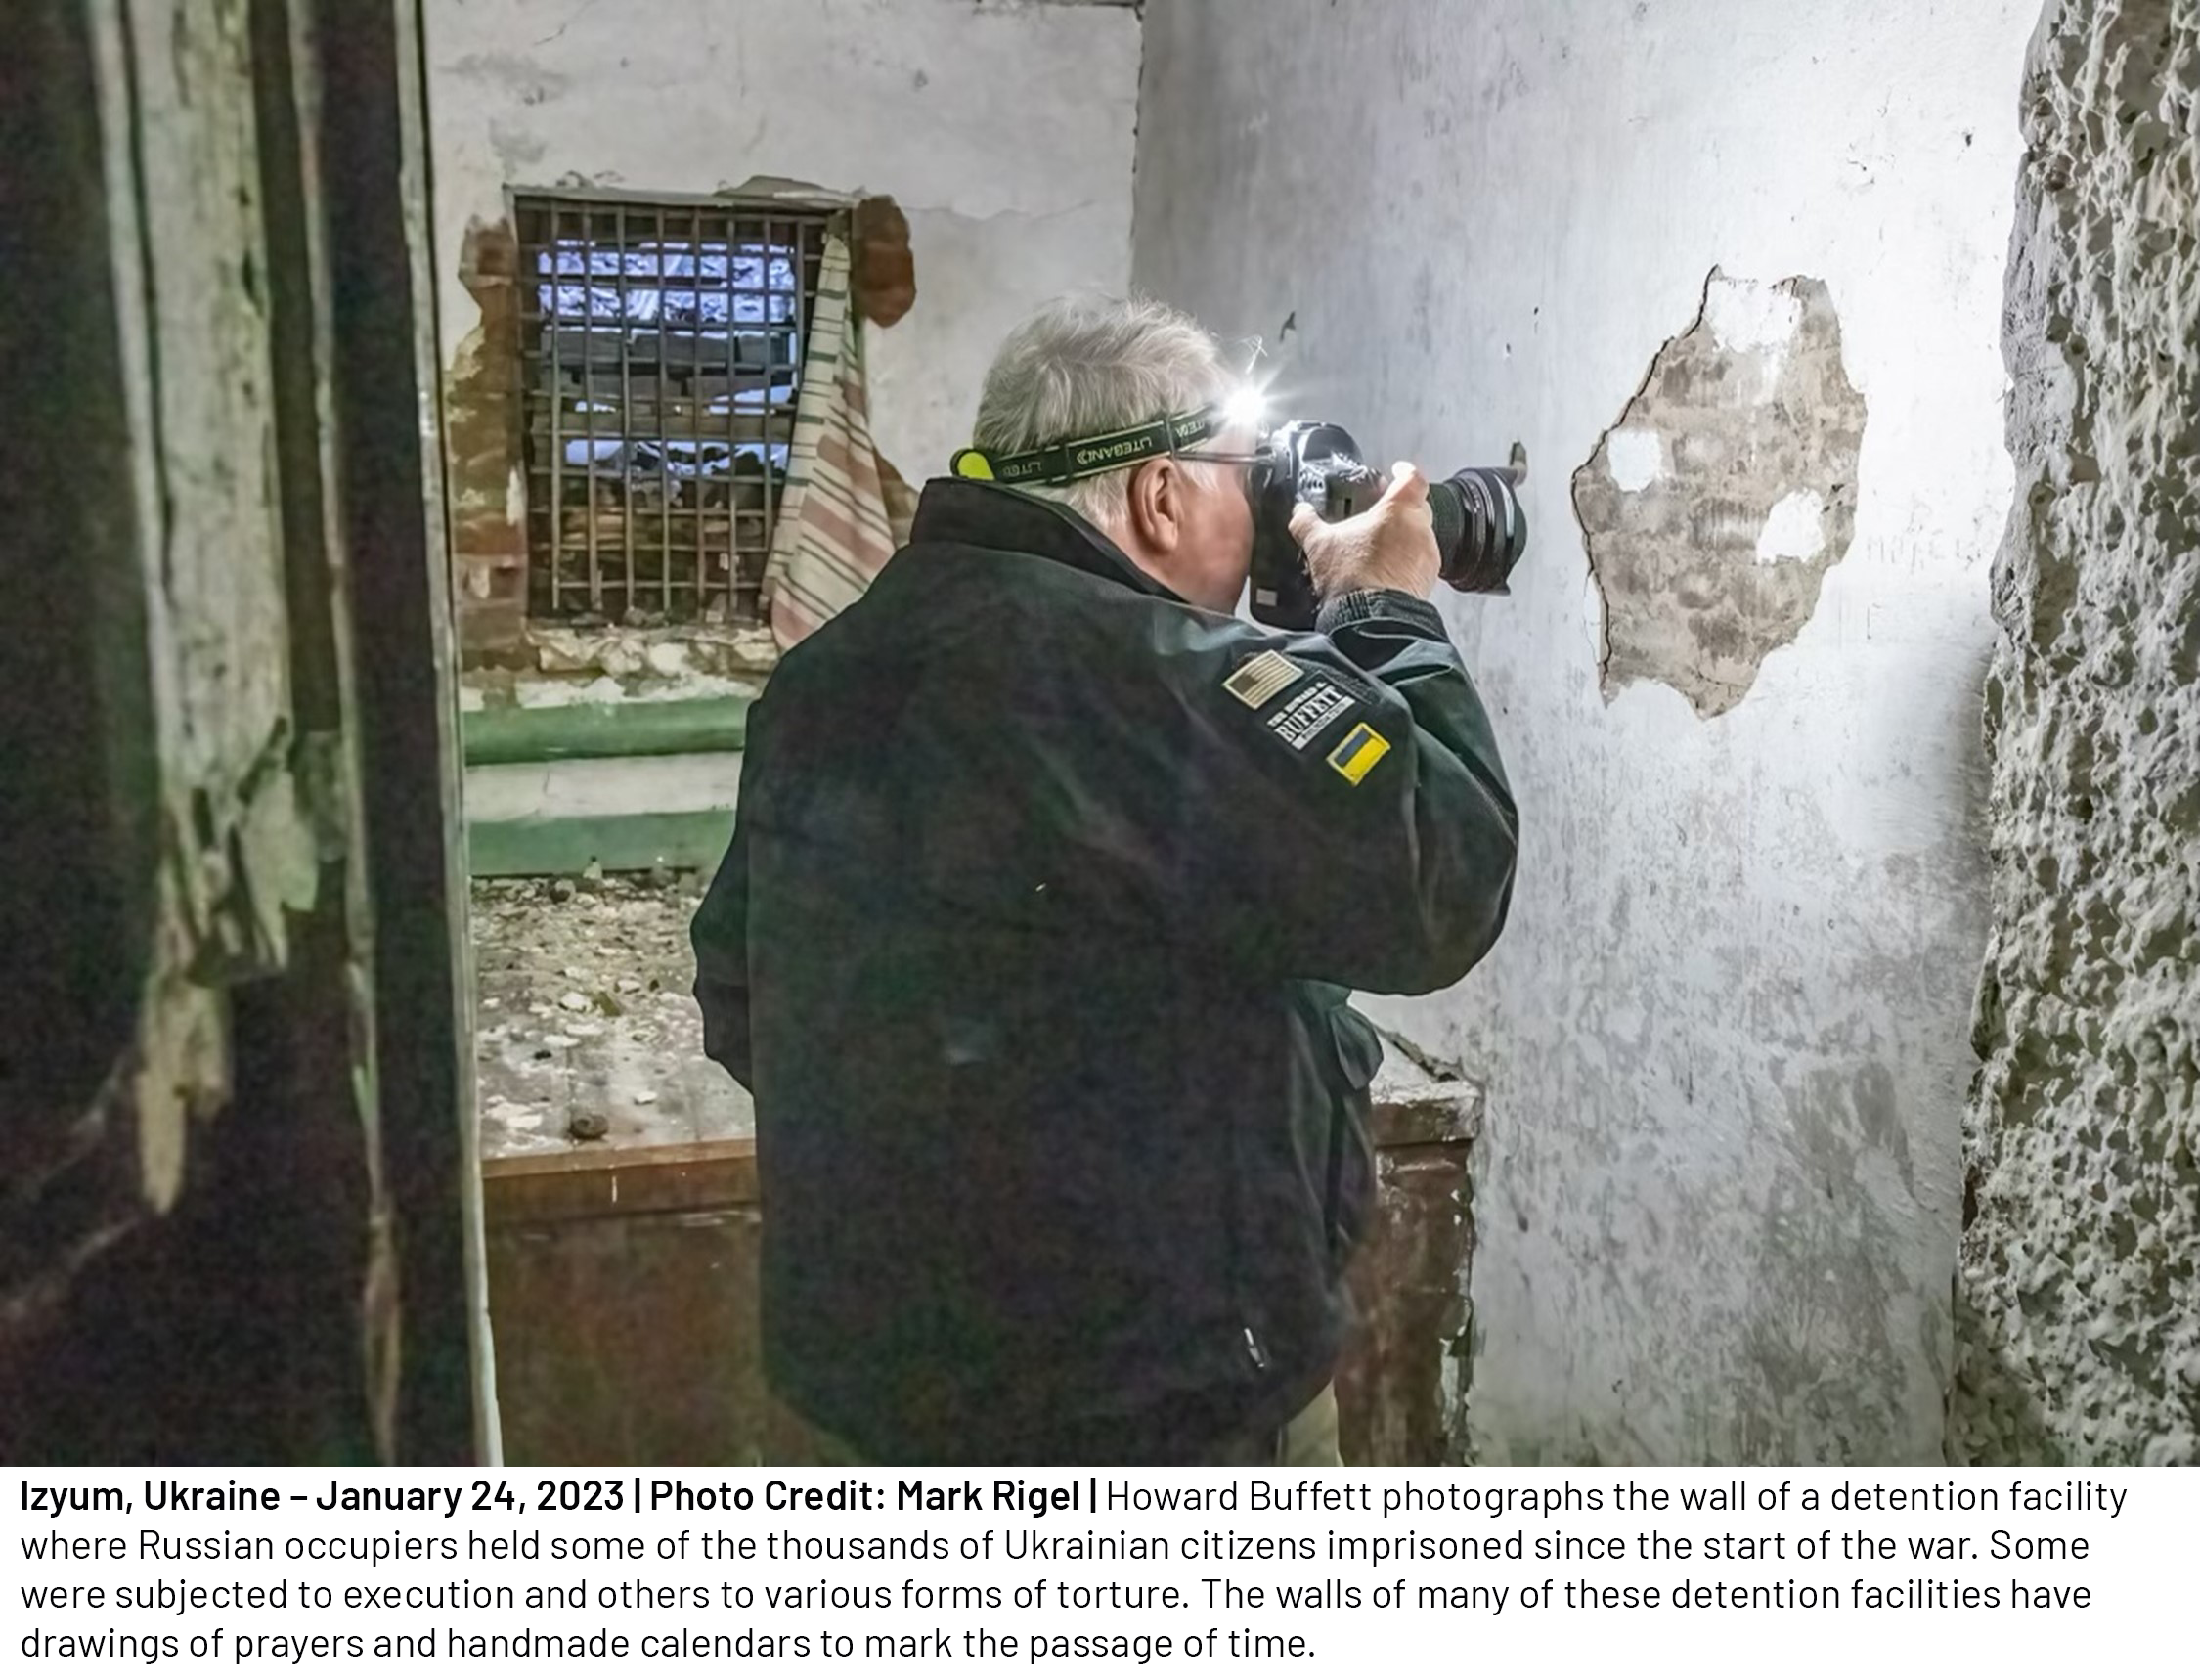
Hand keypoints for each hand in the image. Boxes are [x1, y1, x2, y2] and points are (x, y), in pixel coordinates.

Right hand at [1289, 461, 1440, 601]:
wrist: (1371, 619)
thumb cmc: (1351, 577)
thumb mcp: (1319, 544)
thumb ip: (1307, 523)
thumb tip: (1300, 513)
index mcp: (1397, 510)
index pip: (1411, 478)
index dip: (1403, 472)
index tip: (1396, 472)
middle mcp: (1419, 529)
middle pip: (1417, 507)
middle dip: (1399, 508)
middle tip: (1380, 514)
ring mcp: (1427, 555)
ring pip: (1418, 536)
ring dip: (1402, 538)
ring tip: (1377, 549)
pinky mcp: (1427, 580)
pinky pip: (1419, 562)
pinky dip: (1405, 562)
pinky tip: (1384, 572)